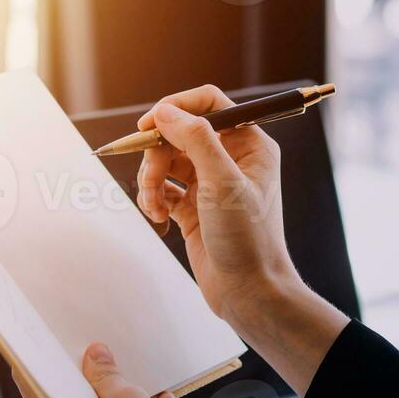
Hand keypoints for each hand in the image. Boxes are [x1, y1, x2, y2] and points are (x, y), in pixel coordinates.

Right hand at [136, 85, 295, 318]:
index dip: (176, 108)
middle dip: (157, 155)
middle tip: (150, 180)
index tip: (149, 124)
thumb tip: (164, 111)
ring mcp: (209, 184)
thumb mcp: (223, 183)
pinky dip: (153, 200)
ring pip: (166, 162)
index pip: (209, 104)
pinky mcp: (192, 208)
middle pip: (179, 134)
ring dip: (151, 181)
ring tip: (154, 208)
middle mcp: (230, 159)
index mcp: (249, 145)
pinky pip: (162, 190)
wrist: (248, 292)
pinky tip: (158, 218)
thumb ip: (196, 140)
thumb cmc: (248, 240)